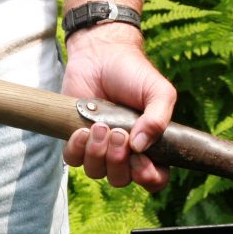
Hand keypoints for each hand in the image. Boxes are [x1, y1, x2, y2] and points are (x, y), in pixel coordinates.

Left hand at [60, 23, 175, 191]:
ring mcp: (99, 148)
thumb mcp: (158, 92)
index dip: (148, 178)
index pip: (154, 179)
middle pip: (121, 179)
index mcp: (150, 146)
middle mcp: (125, 152)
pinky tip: (82, 130)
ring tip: (101, 126)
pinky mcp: (76, 139)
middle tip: (119, 134)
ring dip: (98, 153)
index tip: (141, 160)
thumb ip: (159, 118)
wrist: (101, 55)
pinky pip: (73, 160)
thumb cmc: (134, 74)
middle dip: (118, 161)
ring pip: (96, 172)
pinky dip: (77, 149)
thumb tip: (140, 147)